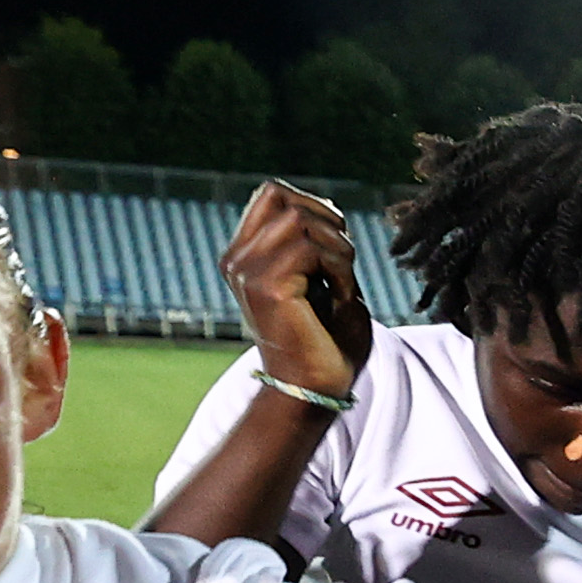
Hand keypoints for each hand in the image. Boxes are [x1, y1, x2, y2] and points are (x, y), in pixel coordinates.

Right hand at [217, 182, 365, 398]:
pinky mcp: (266, 287)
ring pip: (300, 220)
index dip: (314, 206)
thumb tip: (326, 206)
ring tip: (340, 286)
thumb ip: (321, 242)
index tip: (336, 247)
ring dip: (337, 249)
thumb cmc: (328, 340)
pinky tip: (339, 298)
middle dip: (330, 225)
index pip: (273, 194)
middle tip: (342, 268)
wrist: (318, 388)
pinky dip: (339, 269)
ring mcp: (247, 272)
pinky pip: (310, 248)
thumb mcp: (326, 278)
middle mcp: (238, 260)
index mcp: (247, 256)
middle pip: (285, 198)